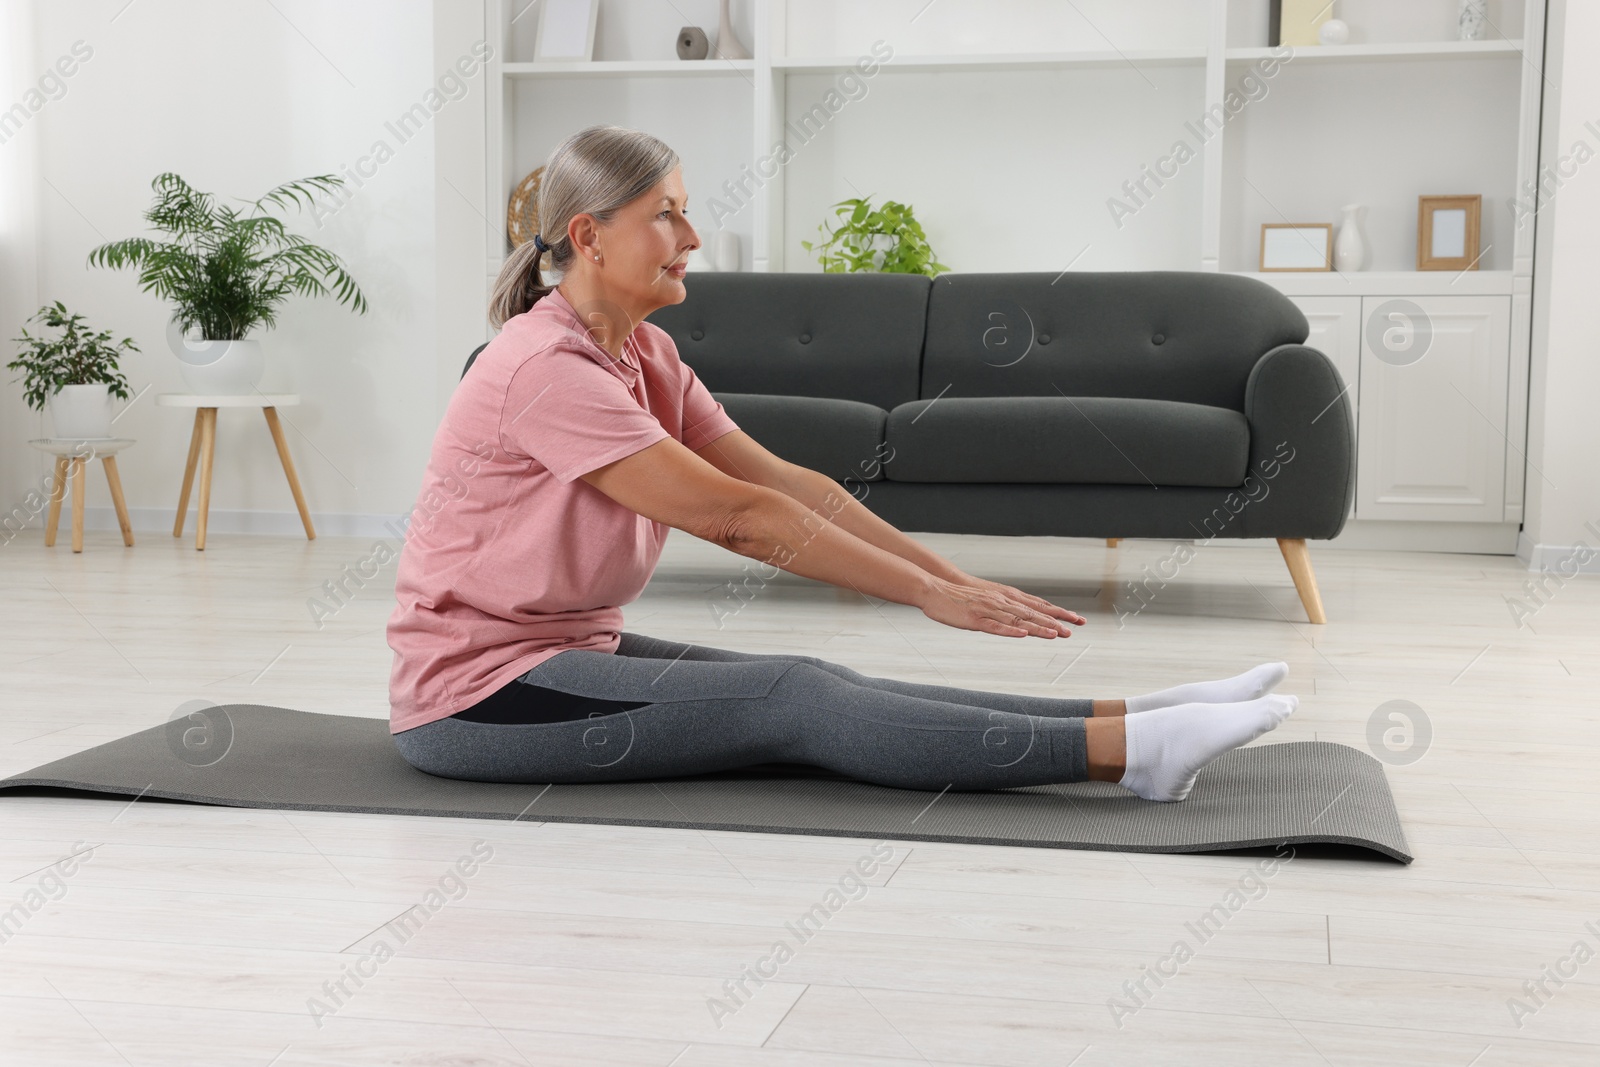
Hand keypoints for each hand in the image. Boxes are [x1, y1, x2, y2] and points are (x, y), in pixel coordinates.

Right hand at [918, 573, 1086, 637]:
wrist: (936, 589)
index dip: (1057, 612)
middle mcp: (1002, 602)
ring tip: (1057, 633)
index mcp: (1006, 598)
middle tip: (1075, 627)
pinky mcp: (976, 620)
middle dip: (1056, 621)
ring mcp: (990, 610)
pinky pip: (996, 626)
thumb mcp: (988, 600)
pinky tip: (1023, 634)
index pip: (1038, 606)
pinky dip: (1010, 630)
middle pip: (1033, 613)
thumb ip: (1005, 607)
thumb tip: (1022, 616)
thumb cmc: (961, 597)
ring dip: (1039, 627)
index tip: (1076, 619)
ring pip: (1019, 620)